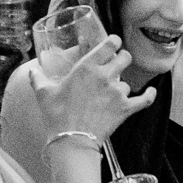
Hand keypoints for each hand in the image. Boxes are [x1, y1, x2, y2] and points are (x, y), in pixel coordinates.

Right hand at [28, 36, 155, 144]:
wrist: (71, 140)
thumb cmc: (56, 115)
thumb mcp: (44, 93)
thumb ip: (38, 79)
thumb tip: (32, 72)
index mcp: (87, 67)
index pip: (110, 44)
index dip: (114, 42)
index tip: (113, 44)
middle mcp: (105, 76)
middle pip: (125, 58)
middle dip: (122, 60)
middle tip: (116, 65)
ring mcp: (117, 92)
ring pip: (127, 82)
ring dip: (122, 86)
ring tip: (112, 93)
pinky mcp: (126, 109)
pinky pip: (144, 99)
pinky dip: (149, 96)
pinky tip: (151, 92)